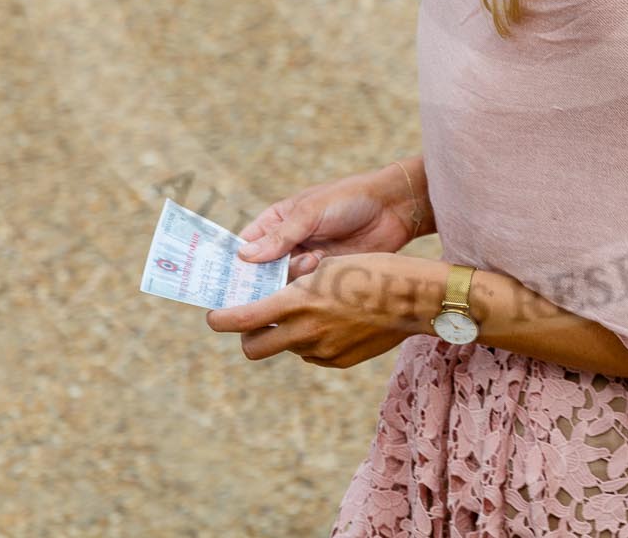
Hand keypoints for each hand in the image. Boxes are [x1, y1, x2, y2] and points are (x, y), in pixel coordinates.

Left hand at [206, 252, 441, 369]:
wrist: (413, 297)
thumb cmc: (370, 269)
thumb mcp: (325, 267)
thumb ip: (293, 286)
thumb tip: (271, 300)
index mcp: (297, 303)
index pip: (242, 320)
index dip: (221, 319)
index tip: (214, 316)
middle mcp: (305, 332)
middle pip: (254, 348)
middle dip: (247, 336)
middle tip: (251, 321)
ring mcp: (323, 351)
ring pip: (286, 347)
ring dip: (286, 333)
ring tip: (309, 310)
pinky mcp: (340, 361)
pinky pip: (313, 353)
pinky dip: (312, 340)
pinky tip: (334, 321)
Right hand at [235, 162, 423, 276]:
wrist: (392, 209)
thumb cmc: (348, 199)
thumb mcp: (310, 212)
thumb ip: (280, 236)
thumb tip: (243, 256)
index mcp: (276, 222)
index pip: (245, 245)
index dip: (234, 262)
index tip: (225, 280)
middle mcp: (286, 244)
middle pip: (260, 271)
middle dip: (261, 278)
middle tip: (264, 285)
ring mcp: (305, 262)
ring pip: (283, 283)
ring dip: (293, 276)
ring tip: (312, 260)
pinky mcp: (324, 277)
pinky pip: (306, 289)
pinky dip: (310, 285)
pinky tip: (322, 270)